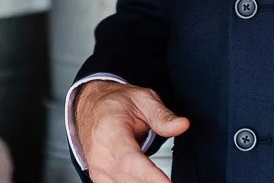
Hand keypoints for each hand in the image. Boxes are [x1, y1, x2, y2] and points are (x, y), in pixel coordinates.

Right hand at [74, 80, 188, 182]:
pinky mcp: (99, 178)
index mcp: (110, 132)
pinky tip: (147, 181)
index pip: (130, 160)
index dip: (150, 176)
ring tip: (161, 179)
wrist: (92, 107)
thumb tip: (182, 125)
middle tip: (172, 182)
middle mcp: (100, 154)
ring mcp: (97, 169)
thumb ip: (162, 116)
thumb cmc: (114, 104)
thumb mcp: (142, 99)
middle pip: (128, 179)